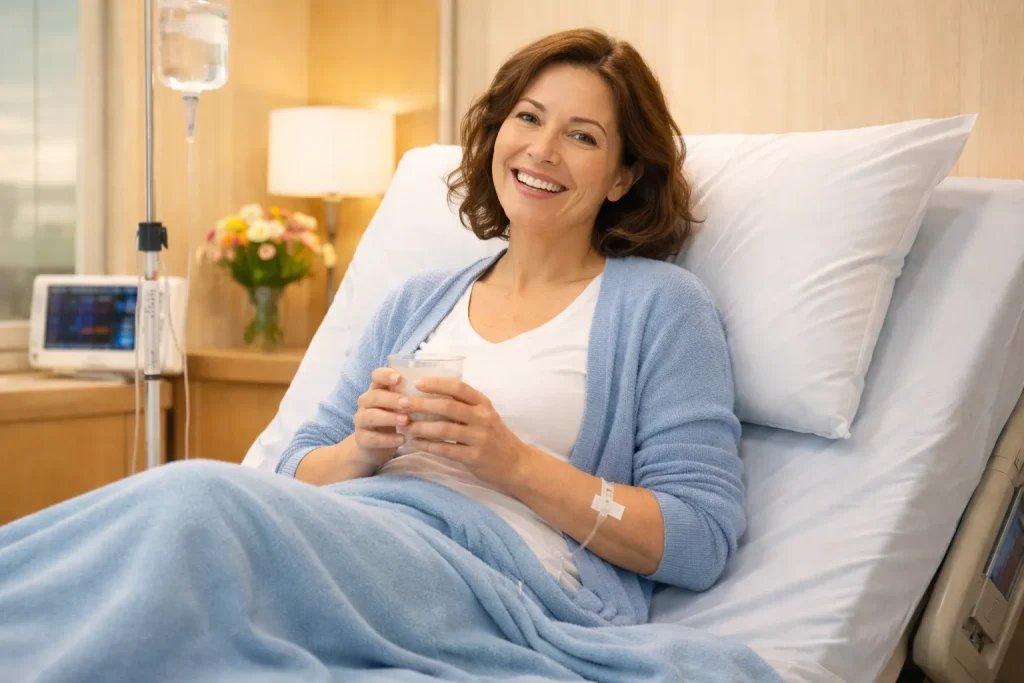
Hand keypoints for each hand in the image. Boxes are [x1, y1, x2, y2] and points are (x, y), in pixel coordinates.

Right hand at [351, 368, 412, 469]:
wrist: (375, 447)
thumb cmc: (394, 419)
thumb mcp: (402, 405)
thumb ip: (413, 395)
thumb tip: (441, 386)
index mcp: (377, 389)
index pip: (376, 376)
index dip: (386, 375)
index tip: (400, 378)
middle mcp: (366, 402)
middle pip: (374, 396)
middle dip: (392, 399)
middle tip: (408, 404)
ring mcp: (361, 420)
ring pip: (371, 416)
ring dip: (389, 418)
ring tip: (406, 421)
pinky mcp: (361, 439)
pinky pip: (372, 438)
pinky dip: (388, 439)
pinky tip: (402, 440)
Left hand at [398, 377, 531, 493]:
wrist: (516, 464)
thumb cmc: (494, 436)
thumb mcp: (484, 415)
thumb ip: (464, 405)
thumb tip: (430, 394)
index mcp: (483, 403)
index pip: (458, 387)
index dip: (436, 384)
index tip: (416, 383)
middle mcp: (482, 418)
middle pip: (447, 407)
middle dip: (421, 404)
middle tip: (401, 403)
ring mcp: (479, 438)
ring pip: (444, 429)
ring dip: (421, 426)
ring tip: (404, 425)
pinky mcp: (474, 457)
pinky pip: (446, 450)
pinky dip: (428, 445)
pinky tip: (415, 442)